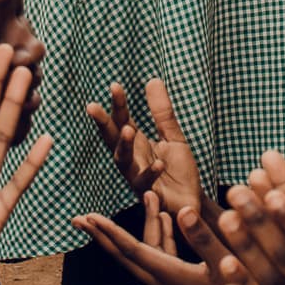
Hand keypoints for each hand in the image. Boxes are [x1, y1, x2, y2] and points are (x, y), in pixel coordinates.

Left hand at [74, 195, 214, 284]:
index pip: (133, 251)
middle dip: (103, 236)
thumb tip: (182, 210)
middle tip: (78, 219)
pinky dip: (158, 235)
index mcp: (172, 278)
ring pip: (142, 258)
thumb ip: (206, 240)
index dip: (111, 233)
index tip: (88, 216)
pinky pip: (162, 257)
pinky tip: (167, 217)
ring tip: (111, 215)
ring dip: (124, 236)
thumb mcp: (230, 268)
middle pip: (126, 257)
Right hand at [87, 80, 204, 218]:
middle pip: (112, 139)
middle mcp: (132, 159)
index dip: (118, 104)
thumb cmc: (179, 172)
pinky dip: (150, 173)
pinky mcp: (149, 196)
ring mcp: (137, 178)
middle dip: (102, 123)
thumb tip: (153, 79)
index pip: (122, 120)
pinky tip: (159, 163)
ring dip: (124, 146)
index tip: (114, 85)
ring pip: (123, 161)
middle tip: (91, 107)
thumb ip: (162, 112)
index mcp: (136, 144)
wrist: (192, 204)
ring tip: (129, 129)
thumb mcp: (174, 136)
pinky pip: (146, 184)